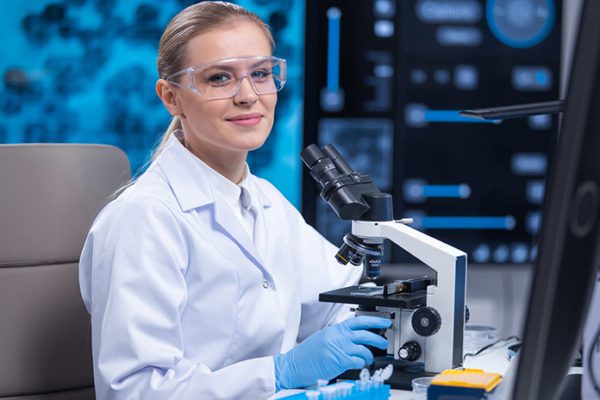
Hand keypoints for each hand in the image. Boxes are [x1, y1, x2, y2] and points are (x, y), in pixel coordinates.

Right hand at [273, 316, 390, 389]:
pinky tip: (359, 365)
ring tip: (369, 359)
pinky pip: (358, 361)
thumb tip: (356, 337)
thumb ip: (339, 336)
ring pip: (364, 349)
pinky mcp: (339, 361)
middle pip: (365, 334)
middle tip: (384, 342)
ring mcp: (338, 348)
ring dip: (370, 355)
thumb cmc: (307, 355)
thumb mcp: (324, 338)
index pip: (358, 321)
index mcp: (334, 329)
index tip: (385, 322)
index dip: (374, 320)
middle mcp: (337, 337)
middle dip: (378, 338)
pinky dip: (362, 363)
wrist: (293, 366)